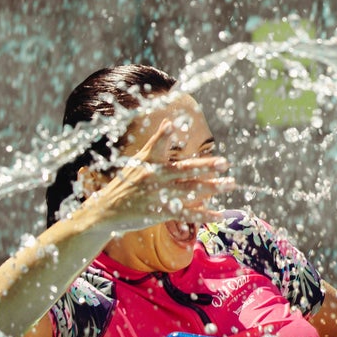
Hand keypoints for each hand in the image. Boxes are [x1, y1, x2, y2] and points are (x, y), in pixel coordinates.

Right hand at [83, 121, 234, 231]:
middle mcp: (153, 177)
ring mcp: (157, 195)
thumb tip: (169, 121)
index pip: (157, 146)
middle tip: (224, 163)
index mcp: (148, 162)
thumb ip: (156, 143)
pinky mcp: (159, 212)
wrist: (106, 211)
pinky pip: (186, 214)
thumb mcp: (138, 161)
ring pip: (189, 190)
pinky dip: (204, 215)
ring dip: (212, 188)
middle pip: (183, 170)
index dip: (163, 136)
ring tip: (230, 184)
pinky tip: (220, 214)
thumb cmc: (126, 183)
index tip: (171, 125)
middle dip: (205, 166)